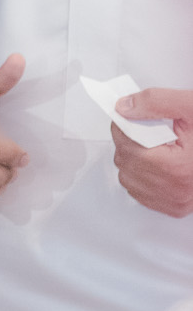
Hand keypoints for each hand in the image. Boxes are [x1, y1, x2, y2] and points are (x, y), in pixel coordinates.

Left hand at [112, 89, 192, 216]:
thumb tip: (125, 108)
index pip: (127, 144)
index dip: (125, 126)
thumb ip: (157, 102)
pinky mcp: (174, 208)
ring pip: (128, 177)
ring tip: (156, 145)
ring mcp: (173, 202)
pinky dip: (142, 175)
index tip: (129, 116)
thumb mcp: (191, 107)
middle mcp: (174, 190)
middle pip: (126, 161)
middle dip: (130, 141)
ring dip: (134, 158)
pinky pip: (139, 191)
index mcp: (176, 167)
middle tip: (149, 129)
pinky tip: (159, 161)